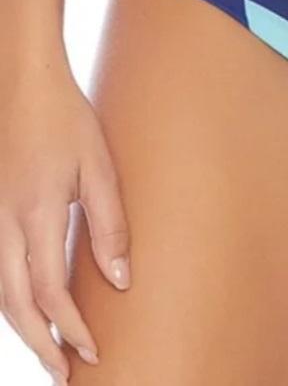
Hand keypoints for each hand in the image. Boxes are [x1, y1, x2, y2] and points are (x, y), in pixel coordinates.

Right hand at [0, 57, 129, 383]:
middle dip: (40, 345)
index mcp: (37, 216)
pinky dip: (11, 298)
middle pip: (16, 305)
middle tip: (64, 374)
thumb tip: (121, 278)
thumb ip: (110, 223)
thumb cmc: (67, 121)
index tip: (94, 355)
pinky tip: (28, 305)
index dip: (71, 330)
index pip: (51, 294)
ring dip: (23, 327)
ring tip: (47, 349)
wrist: (24, 84)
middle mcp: (6, 226)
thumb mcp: (99, 168)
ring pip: (0, 291)